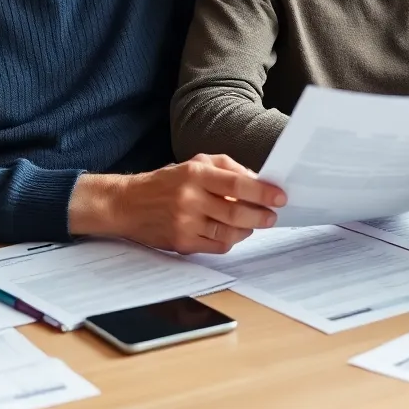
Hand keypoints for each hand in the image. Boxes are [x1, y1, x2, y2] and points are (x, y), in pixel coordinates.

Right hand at [69, 154, 285, 253]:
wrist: (128, 204)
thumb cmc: (166, 182)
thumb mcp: (195, 163)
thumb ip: (227, 167)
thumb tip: (256, 179)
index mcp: (195, 173)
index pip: (237, 183)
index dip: (262, 191)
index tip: (280, 196)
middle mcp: (190, 198)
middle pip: (236, 211)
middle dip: (261, 215)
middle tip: (273, 215)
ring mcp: (185, 223)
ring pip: (229, 232)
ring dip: (248, 229)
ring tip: (254, 223)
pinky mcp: (181, 243)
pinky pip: (217, 246)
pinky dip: (231, 240)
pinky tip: (233, 232)